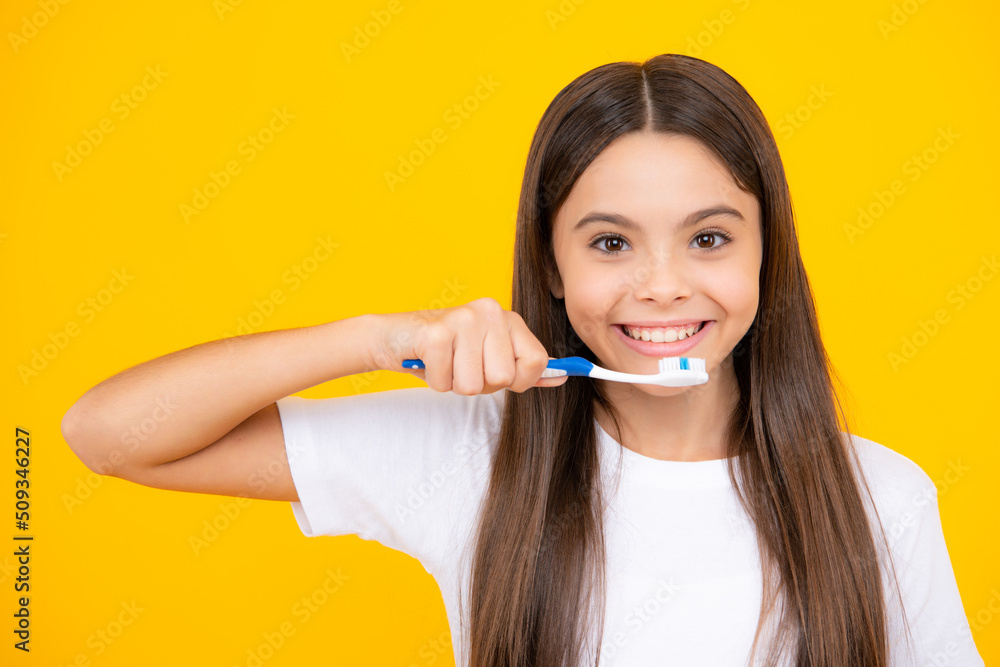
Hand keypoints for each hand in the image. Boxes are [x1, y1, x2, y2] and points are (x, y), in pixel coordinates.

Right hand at [366, 297, 569, 393]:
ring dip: (455, 383)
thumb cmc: (448, 351)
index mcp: (507, 317)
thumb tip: (563, 378)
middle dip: (481, 384)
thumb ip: (526, 368)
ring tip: (446, 363)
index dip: (518, 380)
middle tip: (462, 365)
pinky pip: (446, 383)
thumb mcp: (491, 357)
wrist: (397, 337)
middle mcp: (490, 312)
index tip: (496, 372)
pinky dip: (436, 381)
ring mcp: (462, 319)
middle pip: (504, 377)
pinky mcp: (436, 334)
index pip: (536, 362)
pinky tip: (430, 362)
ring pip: (474, 385)